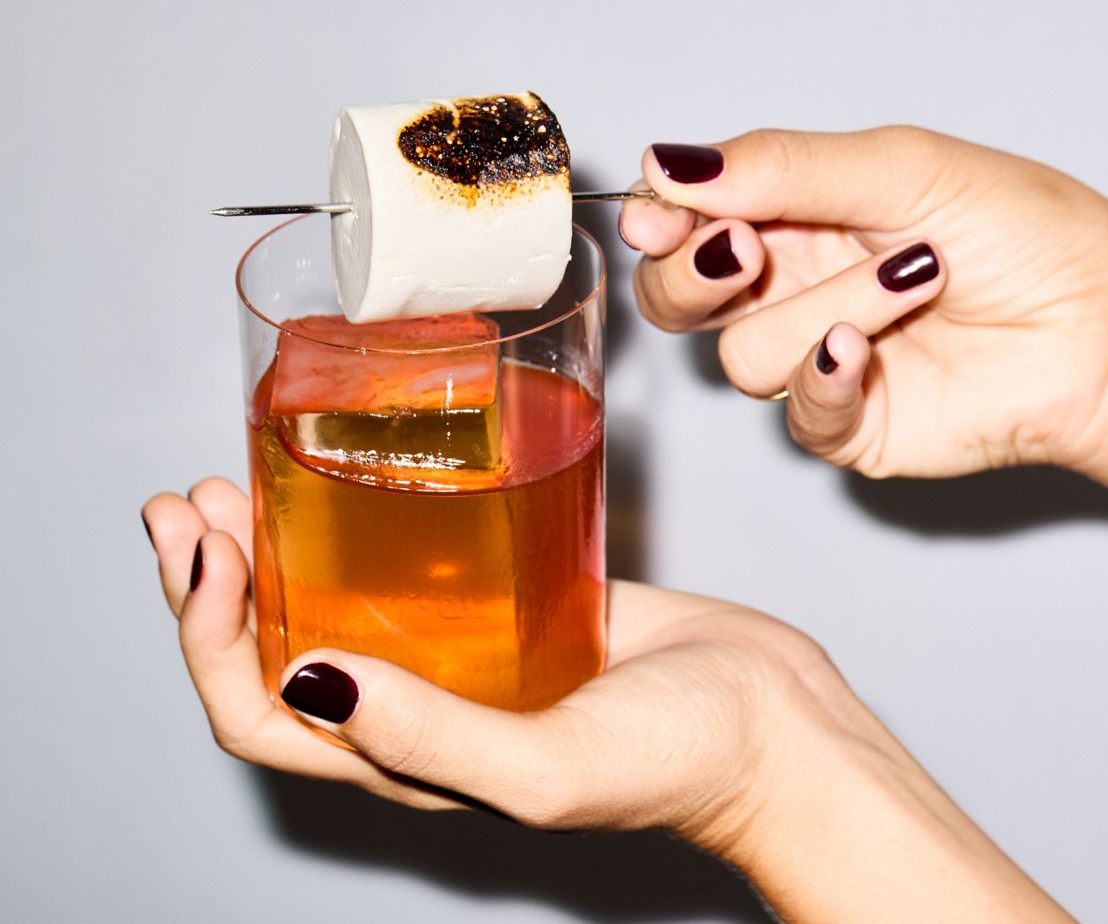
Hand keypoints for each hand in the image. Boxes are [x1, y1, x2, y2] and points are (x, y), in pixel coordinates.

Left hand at [142, 478, 1068, 920]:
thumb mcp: (546, 768)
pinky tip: (367, 478)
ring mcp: (470, 651)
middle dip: (217, 581)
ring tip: (242, 480)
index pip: (263, 708)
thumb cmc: (684, 763)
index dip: (210, 637)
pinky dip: (372, 521)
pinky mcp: (519, 599)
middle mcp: (423, 706)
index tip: (207, 552)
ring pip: (340, 596)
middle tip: (192, 503)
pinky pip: (422, 561)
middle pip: (280, 645)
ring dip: (279, 544)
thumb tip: (309, 679)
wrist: (777, 723)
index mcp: (409, 761)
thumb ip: (430, 737)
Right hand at [621, 128, 1107, 479]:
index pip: (687, 221)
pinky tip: (868, 351)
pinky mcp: (851, 426)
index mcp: (796, 215)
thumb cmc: (1026, 232)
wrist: (1103, 324)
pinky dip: (826, 379)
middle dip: (696, 277)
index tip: (662, 217)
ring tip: (914, 280)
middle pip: (677, 300)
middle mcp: (796, 288)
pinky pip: (794, 416)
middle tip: (749, 251)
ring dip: (827, 308)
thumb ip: (779, 169)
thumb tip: (668, 166)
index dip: (660, 222)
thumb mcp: (899, 168)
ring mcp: (818, 360)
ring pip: (743, 357)